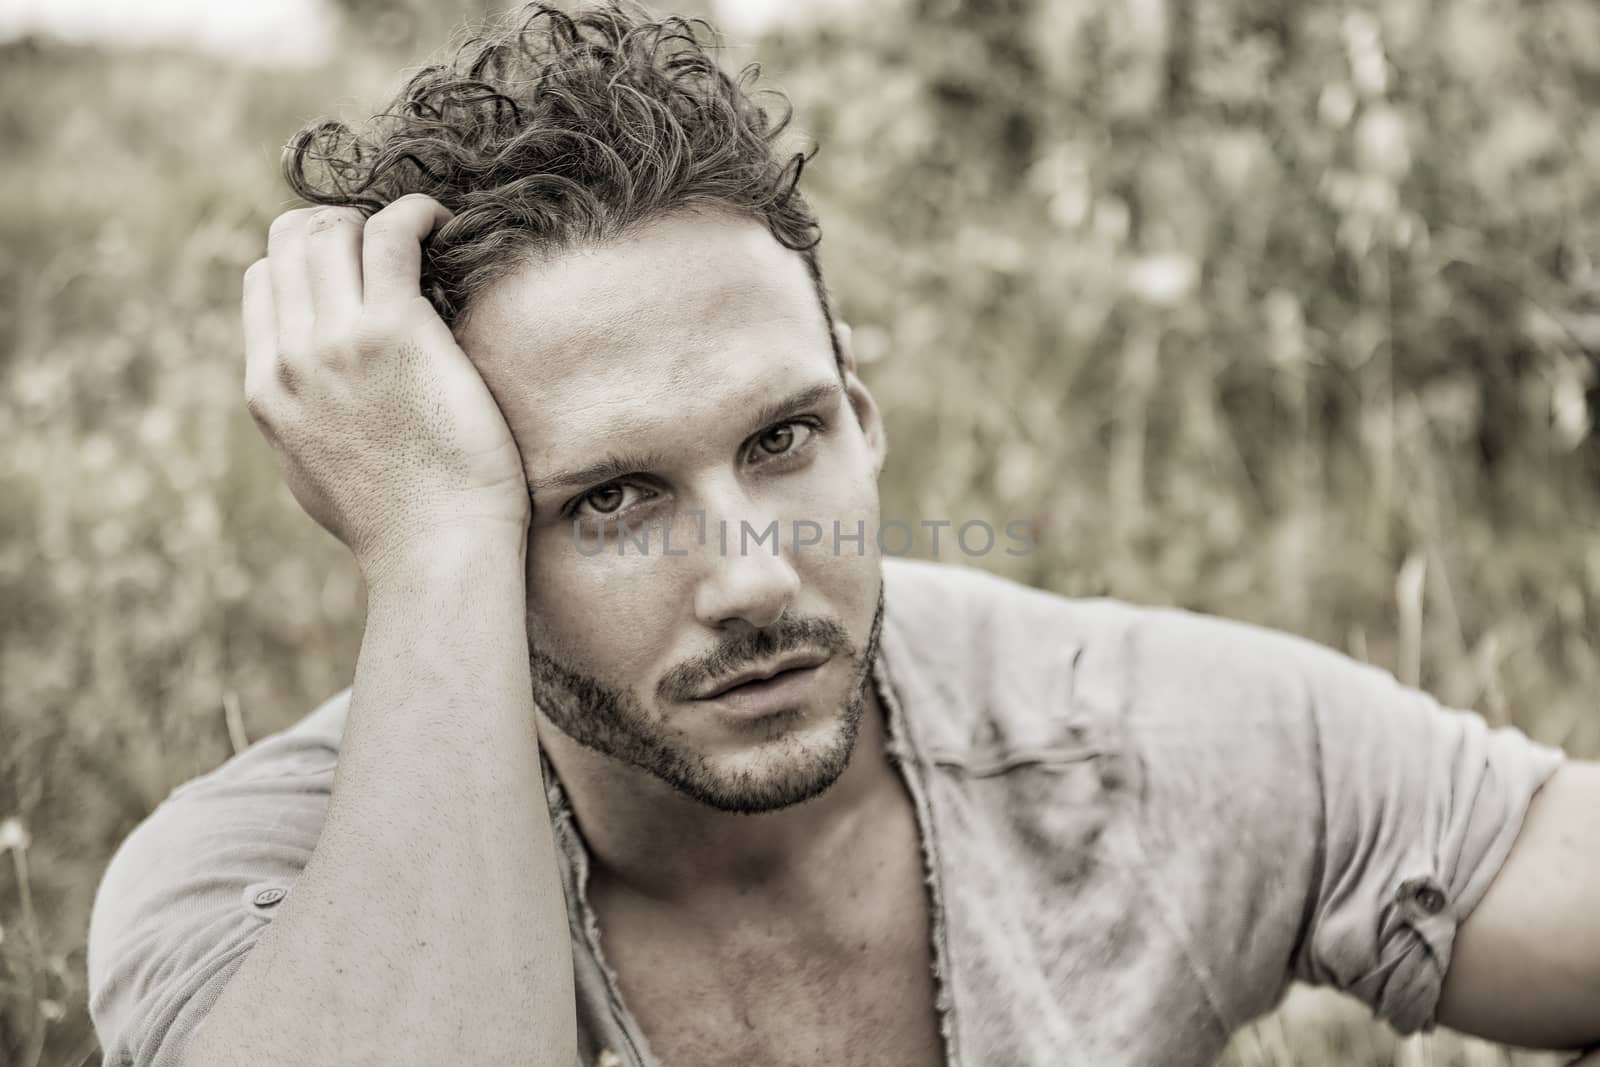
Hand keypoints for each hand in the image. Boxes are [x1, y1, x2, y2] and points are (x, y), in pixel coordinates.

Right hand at [242, 195, 528, 582]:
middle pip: (292, 241)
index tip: (360, 266)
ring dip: (378, 218)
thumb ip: (304, 423)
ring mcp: (337, 340)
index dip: (309, 259)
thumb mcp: (317, 475)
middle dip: (342, 225)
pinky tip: (444, 224)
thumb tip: (319, 402)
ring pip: (334, 228)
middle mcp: (291, 357)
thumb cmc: (400, 525)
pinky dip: (417, 213)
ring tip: (424, 236)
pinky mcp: (395, 330)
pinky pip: (392, 233)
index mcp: (267, 388)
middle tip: (396, 244)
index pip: (264, 280)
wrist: (435, 551)